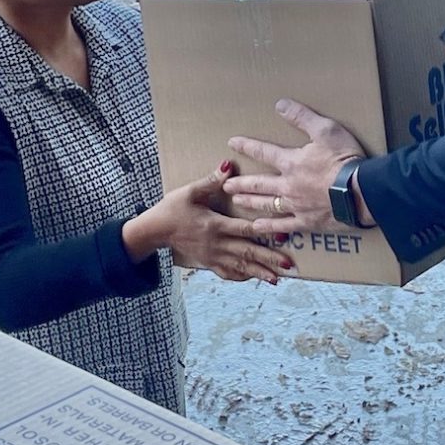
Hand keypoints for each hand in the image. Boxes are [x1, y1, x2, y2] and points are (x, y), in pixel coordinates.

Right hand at [127, 165, 291, 284]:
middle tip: (289, 265)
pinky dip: (242, 276)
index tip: (282, 236)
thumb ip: (211, 181)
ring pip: (240, 266)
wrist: (155, 230)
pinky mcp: (208, 262)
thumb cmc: (172, 208)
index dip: (264, 232)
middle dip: (269, 259)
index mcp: (214, 225)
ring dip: (259, 272)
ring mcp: (212, 256)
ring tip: (277, 278)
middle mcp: (216, 244)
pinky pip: (228, 273)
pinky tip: (255, 279)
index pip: (244, 229)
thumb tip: (228, 165)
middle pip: (247, 252)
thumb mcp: (190, 191)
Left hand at [225, 100, 366, 237]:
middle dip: (241, 183)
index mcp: (291, 162)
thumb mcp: (325, 130)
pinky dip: (269, 226)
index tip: (232, 143)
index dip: (247, 146)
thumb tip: (280, 104)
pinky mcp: (306, 221)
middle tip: (226, 184)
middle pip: (259, 183)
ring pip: (266, 204)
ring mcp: (295, 205)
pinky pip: (282, 225)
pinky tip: (257, 227)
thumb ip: (302, 117)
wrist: (360, 191)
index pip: (263, 151)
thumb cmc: (344, 159)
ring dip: (250, 202)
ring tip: (236, 201)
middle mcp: (288, 185)